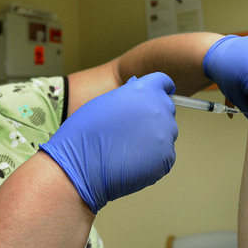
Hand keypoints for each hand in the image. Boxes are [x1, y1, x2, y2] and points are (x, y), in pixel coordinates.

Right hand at [39, 72, 177, 212]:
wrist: (81, 165)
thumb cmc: (86, 133)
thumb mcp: (105, 101)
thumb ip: (129, 96)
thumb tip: (140, 97)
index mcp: (144, 90)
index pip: (163, 83)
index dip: (159, 89)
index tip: (157, 96)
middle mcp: (159, 109)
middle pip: (166, 109)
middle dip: (154, 116)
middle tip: (133, 129)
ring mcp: (165, 135)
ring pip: (167, 134)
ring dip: (153, 138)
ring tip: (129, 147)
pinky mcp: (166, 158)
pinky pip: (165, 155)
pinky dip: (153, 158)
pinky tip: (132, 159)